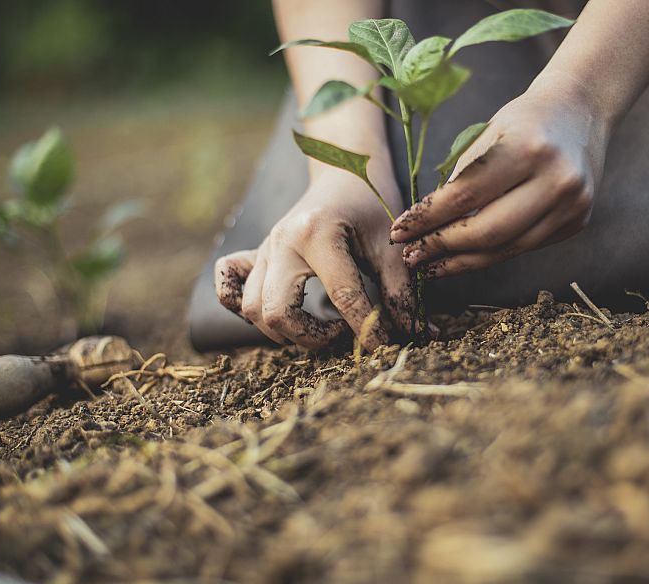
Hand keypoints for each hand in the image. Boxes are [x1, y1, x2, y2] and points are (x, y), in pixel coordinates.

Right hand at [215, 168, 411, 350]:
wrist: (344, 173)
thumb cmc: (371, 207)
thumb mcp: (391, 246)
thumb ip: (402, 292)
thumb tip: (420, 335)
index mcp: (317, 234)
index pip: (341, 297)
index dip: (367, 330)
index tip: (385, 346)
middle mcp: (281, 242)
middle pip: (277, 312)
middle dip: (311, 337)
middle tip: (341, 334)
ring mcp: (263, 249)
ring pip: (253, 309)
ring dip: (284, 331)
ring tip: (318, 326)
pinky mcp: (254, 254)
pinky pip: (228, 284)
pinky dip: (240, 305)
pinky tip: (273, 312)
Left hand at [389, 82, 610, 277]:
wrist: (580, 111)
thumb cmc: (522, 121)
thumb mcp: (486, 135)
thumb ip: (459, 179)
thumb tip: (422, 227)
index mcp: (528, 148)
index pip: (465, 196)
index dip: (427, 219)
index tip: (399, 231)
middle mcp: (557, 179)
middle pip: (487, 231)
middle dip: (442, 247)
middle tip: (411, 256)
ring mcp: (572, 205)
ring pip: (506, 249)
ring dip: (463, 262)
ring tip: (431, 266)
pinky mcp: (577, 222)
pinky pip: (524, 247)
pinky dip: (490, 254)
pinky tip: (464, 257)